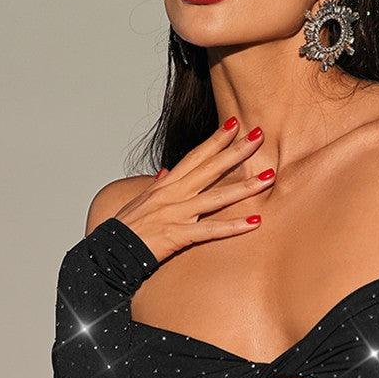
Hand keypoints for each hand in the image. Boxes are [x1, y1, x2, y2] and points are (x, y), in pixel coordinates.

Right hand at [112, 118, 274, 260]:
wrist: (109, 251)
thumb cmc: (124, 228)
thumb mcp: (139, 201)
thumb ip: (156, 186)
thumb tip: (165, 172)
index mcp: (165, 185)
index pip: (195, 157)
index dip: (215, 140)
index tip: (234, 125)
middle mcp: (173, 194)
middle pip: (210, 168)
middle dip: (236, 151)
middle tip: (259, 136)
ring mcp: (176, 214)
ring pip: (216, 196)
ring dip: (245, 187)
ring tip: (269, 177)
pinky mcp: (178, 235)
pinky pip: (211, 230)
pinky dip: (233, 226)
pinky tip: (254, 222)